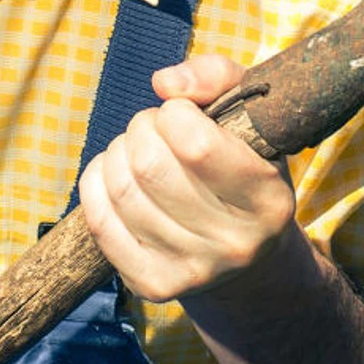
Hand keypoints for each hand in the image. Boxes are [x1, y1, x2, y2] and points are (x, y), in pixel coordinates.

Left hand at [78, 54, 304, 303]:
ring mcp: (193, 272)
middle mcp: (235, 244)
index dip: (174, 114)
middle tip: (153, 128)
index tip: (181, 113)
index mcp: (269, 199)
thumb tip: (164, 83)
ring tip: (136, 151)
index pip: (196, 145)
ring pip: (121, 191)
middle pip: (150, 168)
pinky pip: (100, 223)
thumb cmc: (245, 170)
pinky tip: (113, 175)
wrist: (251, 260)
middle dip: (141, 130)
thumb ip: (218, 77)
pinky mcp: (155, 286)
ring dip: (117, 154)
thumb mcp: (253, 117)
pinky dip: (95, 186)